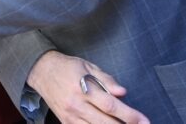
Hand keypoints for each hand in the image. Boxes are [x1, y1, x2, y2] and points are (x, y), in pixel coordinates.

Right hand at [27, 51, 149, 123]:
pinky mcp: (66, 122)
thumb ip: (106, 80)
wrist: (41, 71)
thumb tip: (122, 93)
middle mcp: (76, 104)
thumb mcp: (88, 66)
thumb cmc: (67, 67)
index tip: (144, 120)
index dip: (130, 115)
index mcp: (83, 88)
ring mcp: (70, 116)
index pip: (110, 105)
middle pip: (106, 122)